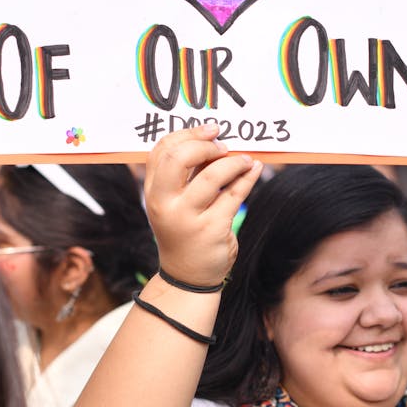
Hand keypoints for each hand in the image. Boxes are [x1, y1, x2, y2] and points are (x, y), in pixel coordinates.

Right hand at [144, 123, 261, 287]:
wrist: (188, 276)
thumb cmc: (184, 231)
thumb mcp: (175, 203)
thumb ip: (187, 174)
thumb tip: (214, 141)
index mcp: (153, 192)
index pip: (162, 151)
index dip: (187, 134)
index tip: (210, 130)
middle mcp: (165, 204)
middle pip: (178, 158)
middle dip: (205, 144)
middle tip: (223, 145)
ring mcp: (187, 218)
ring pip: (212, 176)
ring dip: (234, 161)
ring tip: (245, 160)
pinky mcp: (212, 229)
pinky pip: (234, 195)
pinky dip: (247, 178)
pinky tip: (254, 169)